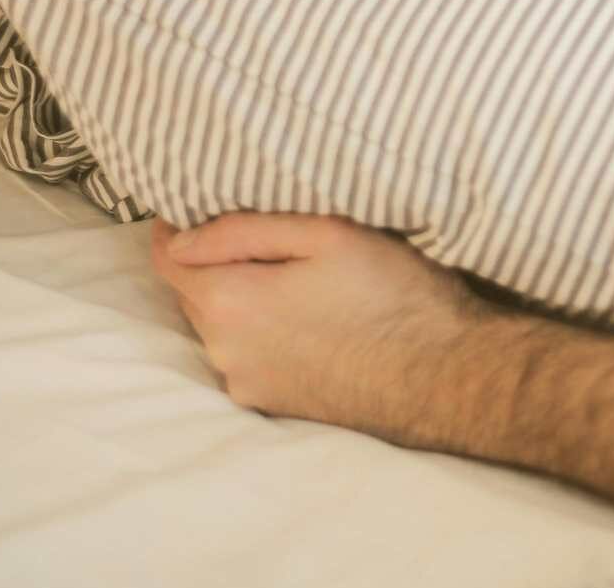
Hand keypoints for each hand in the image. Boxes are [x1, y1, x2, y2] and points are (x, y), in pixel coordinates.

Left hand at [149, 212, 494, 440]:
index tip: (195, 206)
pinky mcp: (275, 406)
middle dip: (215, 264)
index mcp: (228, 303)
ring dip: (243, 302)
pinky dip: (264, 335)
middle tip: (266, 239)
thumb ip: (241, 230)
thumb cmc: (393, 294)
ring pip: (223, 328)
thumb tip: (179, 237)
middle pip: (195, 295)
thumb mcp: (326, 234)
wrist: (446, 377)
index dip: (174, 228)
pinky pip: (250, 358)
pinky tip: (311, 321)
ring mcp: (249, 385)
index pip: (167, 259)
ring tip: (296, 281)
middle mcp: (225, 352)